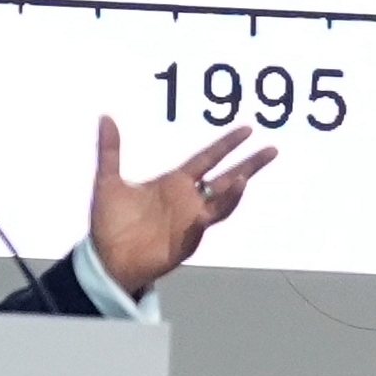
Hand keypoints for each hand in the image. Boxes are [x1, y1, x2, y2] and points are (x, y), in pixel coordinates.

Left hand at [84, 115, 271, 296]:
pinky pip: (197, 231)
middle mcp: (188, 200)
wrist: (104, 258)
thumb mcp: (108, 180)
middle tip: (271, 150)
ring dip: (232, 194)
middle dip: (249, 165)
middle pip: (226, 179)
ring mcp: (189, 222)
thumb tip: (106, 117)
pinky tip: (203, 215)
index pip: (208, 159)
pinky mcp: (183, 243)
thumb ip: (110, 150)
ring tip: (244, 180)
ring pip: (221, 205)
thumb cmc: (110, 223)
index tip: (247, 129)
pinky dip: (203, 222)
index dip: (227, 144)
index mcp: (175, 183)